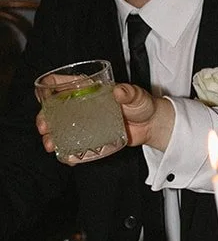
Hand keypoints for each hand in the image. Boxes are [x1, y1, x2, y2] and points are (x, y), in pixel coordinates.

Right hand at [35, 83, 174, 162]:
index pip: (62, 83)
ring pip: (61, 129)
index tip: (41, 97)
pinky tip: (67, 158)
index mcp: (88, 89)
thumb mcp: (136, 95)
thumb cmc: (143, 104)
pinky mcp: (92, 137)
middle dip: (45, 118)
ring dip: (52, 137)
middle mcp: (82, 105)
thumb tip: (119, 91)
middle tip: (44, 128)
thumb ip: (129, 92)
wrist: (152, 125)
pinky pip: (75, 145)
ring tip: (51, 145)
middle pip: (55, 109)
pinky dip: (69, 153)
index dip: (48, 87)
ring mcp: (85, 123)